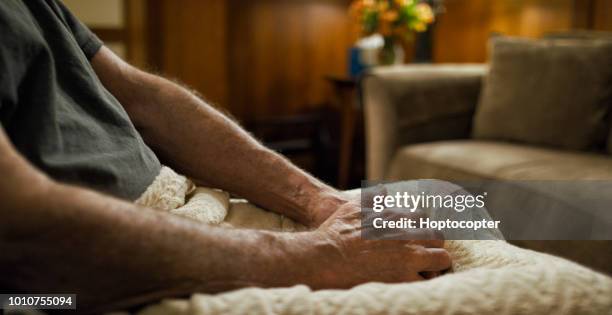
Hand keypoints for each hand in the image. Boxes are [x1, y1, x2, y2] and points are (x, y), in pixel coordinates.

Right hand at [299, 200, 450, 288]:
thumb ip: (371, 198)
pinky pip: (427, 281)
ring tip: (421, 271)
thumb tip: (382, 190)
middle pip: (438, 237)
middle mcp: (408, 234)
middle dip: (432, 245)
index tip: (412, 238)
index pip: (423, 219)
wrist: (326, 258)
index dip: (419, 229)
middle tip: (421, 255)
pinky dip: (421, 282)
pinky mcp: (404, 278)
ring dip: (434, 264)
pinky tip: (410, 283)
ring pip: (442, 259)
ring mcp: (409, 256)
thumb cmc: (336, 233)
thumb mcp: (352, 208)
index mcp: (397, 216)